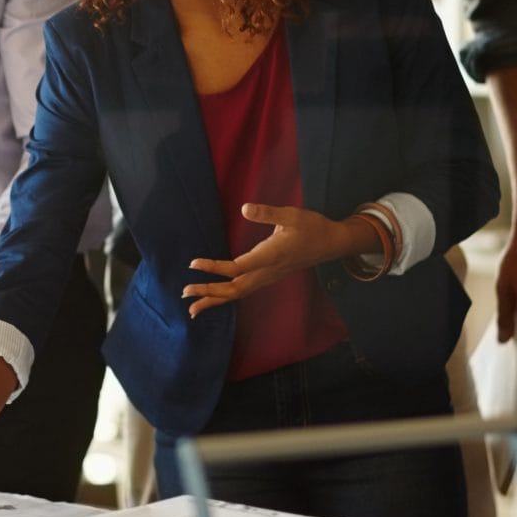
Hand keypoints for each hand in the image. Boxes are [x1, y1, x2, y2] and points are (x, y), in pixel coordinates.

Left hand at [184, 203, 372, 317]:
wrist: (331, 244)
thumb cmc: (312, 227)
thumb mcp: (292, 215)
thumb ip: (268, 213)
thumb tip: (244, 209)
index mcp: (271, 256)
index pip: (237, 267)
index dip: (214, 268)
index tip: (193, 264)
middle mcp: (267, 271)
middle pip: (234, 289)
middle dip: (209, 292)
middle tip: (184, 293)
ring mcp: (268, 277)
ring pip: (238, 294)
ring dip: (215, 299)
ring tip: (191, 307)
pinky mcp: (268, 277)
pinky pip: (243, 291)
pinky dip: (226, 297)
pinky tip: (213, 298)